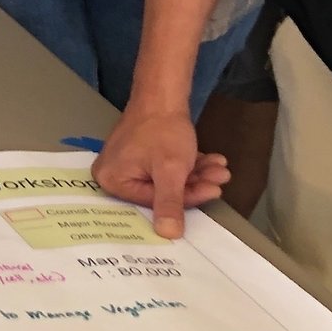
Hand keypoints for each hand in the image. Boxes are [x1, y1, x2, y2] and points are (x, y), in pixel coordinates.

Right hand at [92, 106, 229, 238]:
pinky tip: (208, 159)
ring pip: (166, 178)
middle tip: (220, 178)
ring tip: (219, 167)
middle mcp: (113, 174)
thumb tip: (168, 236)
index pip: (153, 201)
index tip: (214, 190)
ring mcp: (126, 163)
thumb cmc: (162, 131)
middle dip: (195, 183)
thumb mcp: (170, 170)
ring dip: (195, 174)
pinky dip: (187, 165)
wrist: (162, 94)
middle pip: (160, 190)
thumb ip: (170, 203)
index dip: (187, 197)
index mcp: (111, 180)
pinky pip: (164, 167)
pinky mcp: (139, 154)